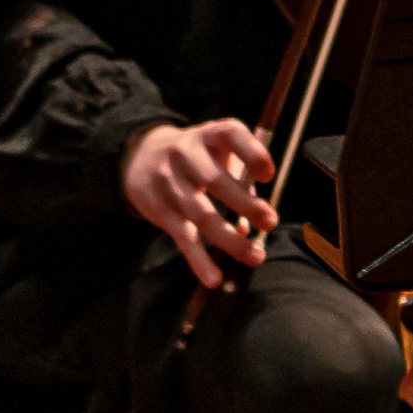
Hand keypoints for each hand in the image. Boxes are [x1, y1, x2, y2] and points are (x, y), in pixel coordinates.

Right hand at [121, 116, 275, 289]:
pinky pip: (183, 237)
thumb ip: (242, 179)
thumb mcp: (218, 151)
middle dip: (246, 204)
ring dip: (230, 239)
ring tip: (255, 256)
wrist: (142, 157)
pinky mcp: (160, 209)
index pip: (231, 135)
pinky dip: (199, 260)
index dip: (251, 154)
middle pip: (215, 181)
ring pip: (201, 214)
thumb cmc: (199, 156)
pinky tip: (213, 278)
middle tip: (270, 222)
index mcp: (210, 135)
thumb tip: (253, 226)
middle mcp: (186, 154)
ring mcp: (170, 182)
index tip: (268, 175)